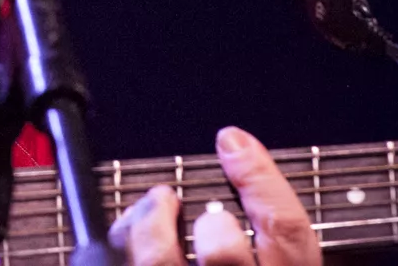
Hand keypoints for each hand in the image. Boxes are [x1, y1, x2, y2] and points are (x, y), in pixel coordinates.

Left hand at [108, 126, 318, 265]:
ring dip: (148, 230)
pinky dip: (109, 254)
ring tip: (152, 218)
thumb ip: (265, 251)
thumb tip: (236, 178)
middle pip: (227, 253)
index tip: (233, 143)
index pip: (288, 233)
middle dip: (209, 222)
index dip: (260, 178)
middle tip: (198, 214)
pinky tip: (115, 247)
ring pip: (160, 262)